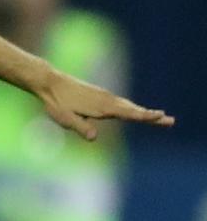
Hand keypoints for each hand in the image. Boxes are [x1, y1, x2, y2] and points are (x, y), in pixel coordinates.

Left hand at [36, 70, 174, 140]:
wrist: (50, 82)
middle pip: (134, 109)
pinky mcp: (99, 96)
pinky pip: (120, 103)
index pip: (128, 113)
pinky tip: (135, 111)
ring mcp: (104, 96)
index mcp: (102, 107)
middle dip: (152, 116)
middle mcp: (107, 100)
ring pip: (128, 106)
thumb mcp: (66, 119)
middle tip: (171, 121)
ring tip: (160, 117)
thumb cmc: (56, 102)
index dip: (145, 116)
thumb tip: (94, 138)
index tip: (160, 116)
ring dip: (144, 111)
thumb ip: (81, 127)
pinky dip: (132, 107)